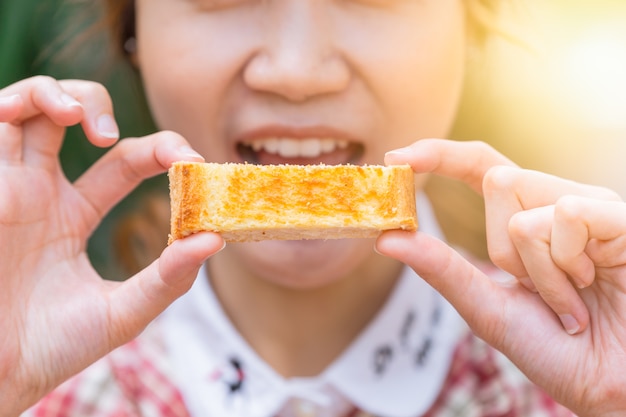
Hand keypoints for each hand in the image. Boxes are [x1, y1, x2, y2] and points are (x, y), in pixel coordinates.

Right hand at [0, 77, 224, 414]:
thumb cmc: (50, 349)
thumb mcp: (122, 312)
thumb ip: (167, 279)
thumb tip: (216, 240)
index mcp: (72, 215)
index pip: (122, 162)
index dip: (159, 151)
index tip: (192, 159)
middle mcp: (39, 191)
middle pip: (71, 119)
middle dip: (102, 106)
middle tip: (127, 137)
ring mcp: (7, 184)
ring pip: (27, 107)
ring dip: (58, 93)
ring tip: (81, 117)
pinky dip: (17, 102)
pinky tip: (49, 113)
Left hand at [376, 139, 625, 415]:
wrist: (612, 386)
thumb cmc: (558, 350)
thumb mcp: (488, 308)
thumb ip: (443, 270)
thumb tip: (387, 239)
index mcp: (529, 218)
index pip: (481, 167)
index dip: (441, 154)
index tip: (395, 157)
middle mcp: (558, 203)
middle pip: (497, 180)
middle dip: (502, 247)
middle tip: (537, 291)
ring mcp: (591, 208)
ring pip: (522, 204)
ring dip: (535, 270)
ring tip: (571, 299)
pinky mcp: (619, 219)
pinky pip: (564, 214)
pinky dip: (564, 266)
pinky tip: (592, 284)